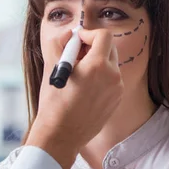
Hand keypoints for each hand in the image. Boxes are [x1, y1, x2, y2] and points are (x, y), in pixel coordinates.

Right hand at [26, 28, 122, 168]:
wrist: (61, 135)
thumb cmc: (54, 103)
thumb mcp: (52, 69)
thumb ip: (59, 44)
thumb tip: (69, 34)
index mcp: (98, 66)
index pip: (103, 36)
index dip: (88, 34)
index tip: (76, 42)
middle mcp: (112, 76)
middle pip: (109, 48)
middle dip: (92, 47)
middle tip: (75, 55)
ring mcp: (117, 90)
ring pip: (110, 64)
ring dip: (96, 62)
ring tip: (78, 74)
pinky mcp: (116, 101)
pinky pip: (111, 80)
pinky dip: (100, 78)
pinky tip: (83, 89)